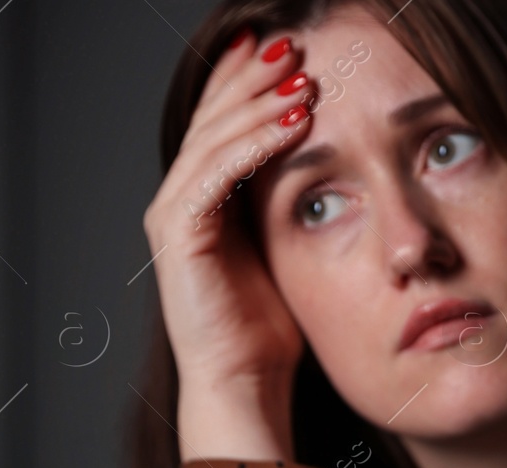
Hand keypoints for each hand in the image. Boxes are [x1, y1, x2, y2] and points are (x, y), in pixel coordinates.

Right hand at [141, 29, 316, 458]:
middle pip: (214, 117)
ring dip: (258, 104)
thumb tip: (332, 161)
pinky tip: (292, 124)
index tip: (289, 48)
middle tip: (294, 46)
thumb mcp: (288, 248)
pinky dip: (253, 145)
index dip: (250, 82)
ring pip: (215, 138)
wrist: (248, 382)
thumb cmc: (274, 327)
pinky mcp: (179, 236)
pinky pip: (215, 175)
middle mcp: (180, 198)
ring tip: (301, 78)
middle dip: (253, 79)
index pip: (224, 121)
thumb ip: (291, 202)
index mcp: (205, 197)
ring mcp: (174, 215)